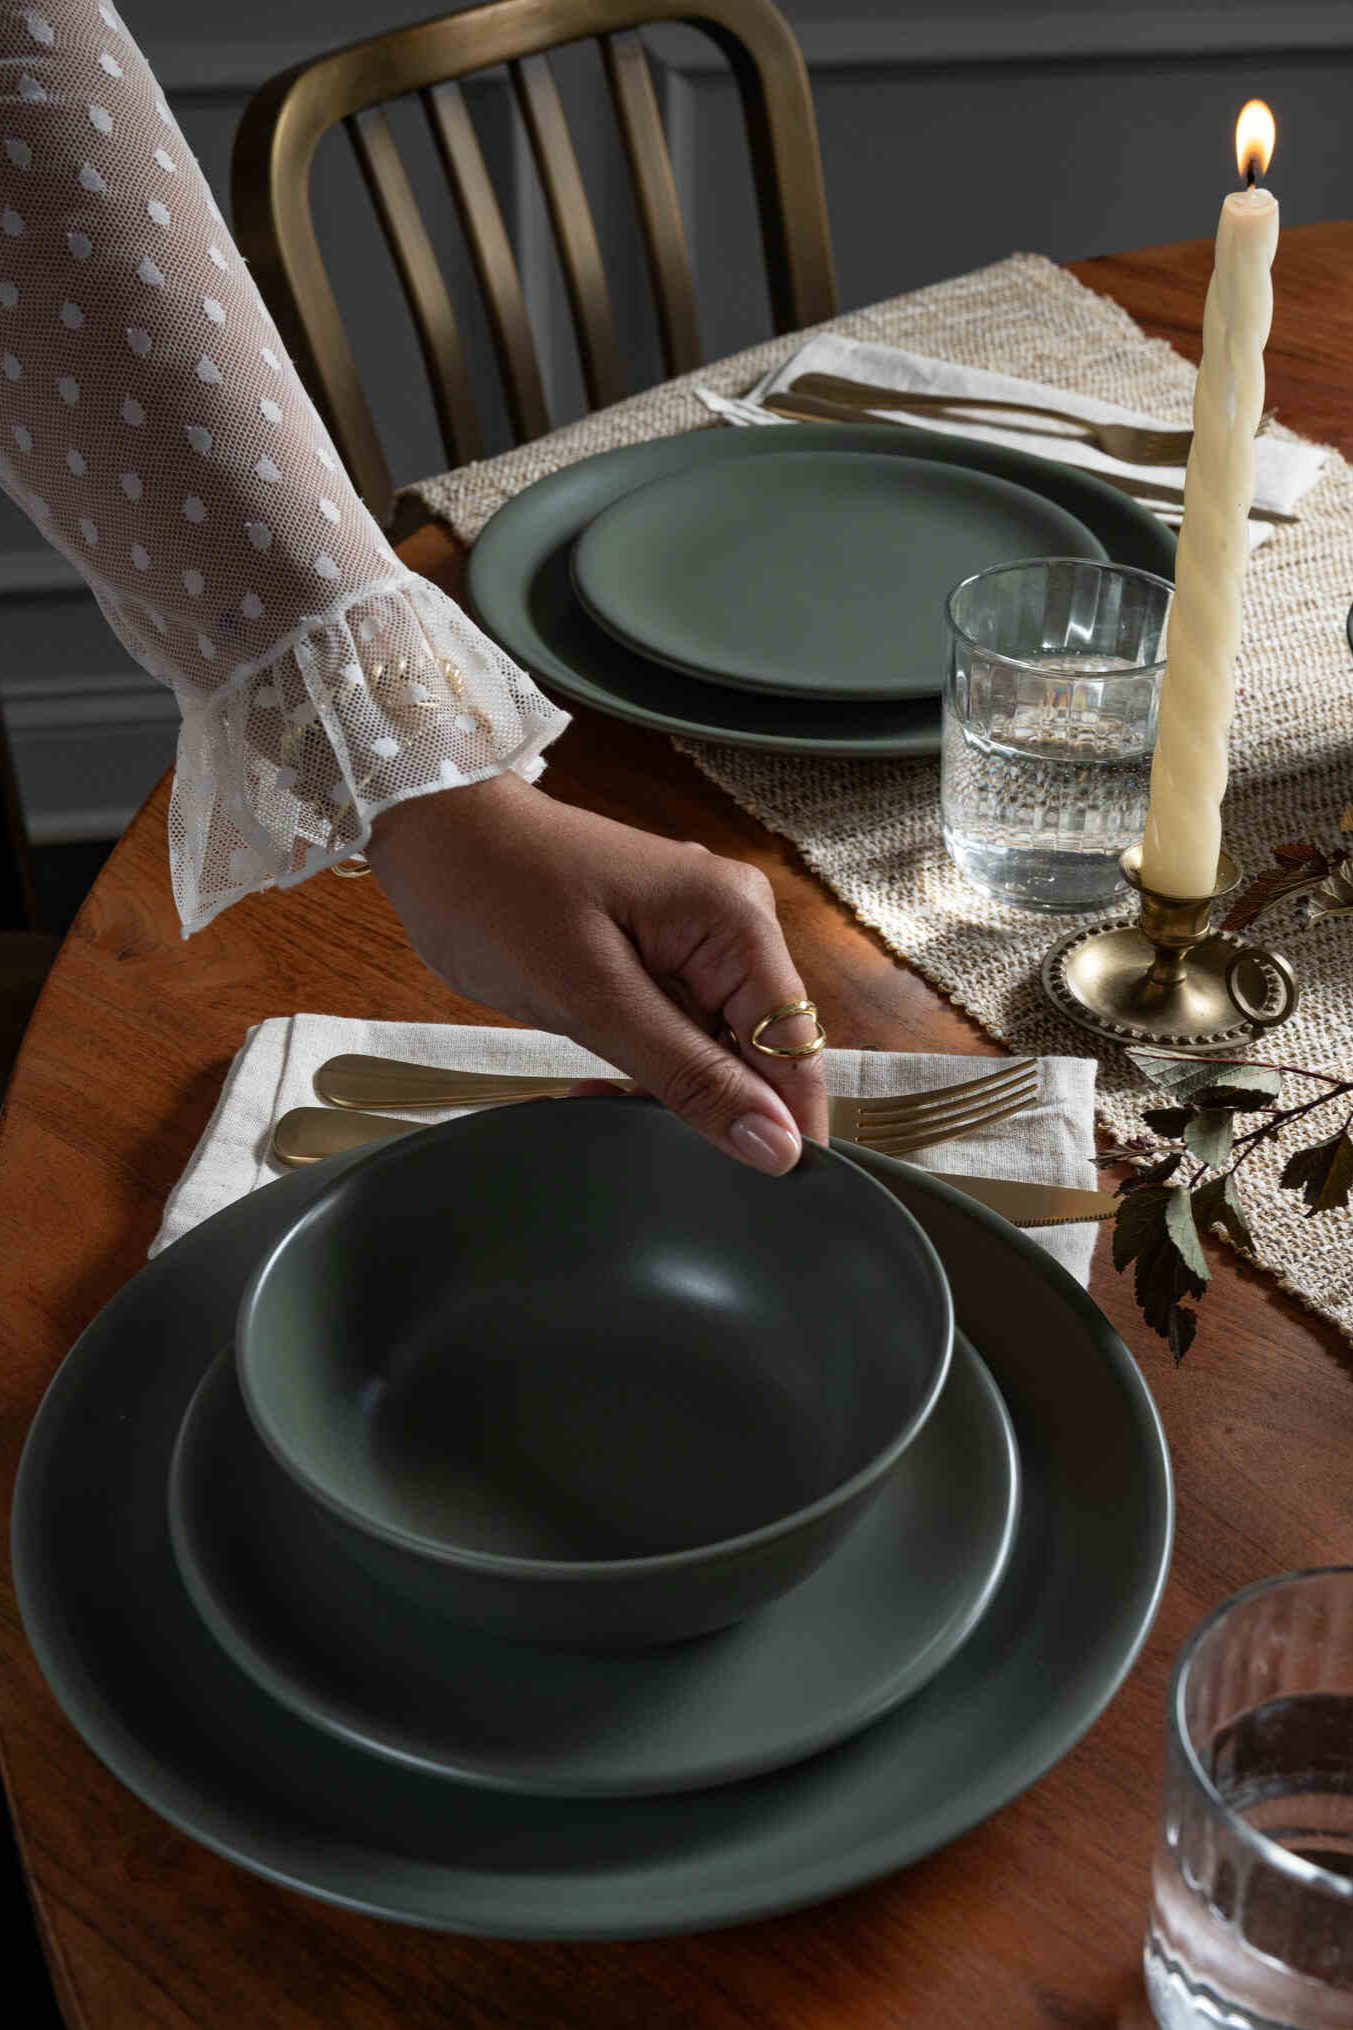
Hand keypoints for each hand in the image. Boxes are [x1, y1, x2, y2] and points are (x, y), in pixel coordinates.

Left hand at [365, 774, 827, 1173]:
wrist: (435, 835)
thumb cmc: (499, 892)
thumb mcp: (593, 998)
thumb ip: (690, 1076)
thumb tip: (774, 1145)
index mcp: (736, 921)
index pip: (797, 1049)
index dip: (785, 1126)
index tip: (752, 1192)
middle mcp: (734, 927)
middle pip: (762, 1056)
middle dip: (709, 1106)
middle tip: (632, 1124)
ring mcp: (697, 943)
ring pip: (715, 1055)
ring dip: (663, 1091)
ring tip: (592, 1091)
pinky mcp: (661, 959)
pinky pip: (678, 1037)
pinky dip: (640, 1069)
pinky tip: (591, 1079)